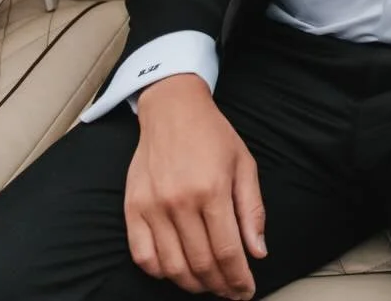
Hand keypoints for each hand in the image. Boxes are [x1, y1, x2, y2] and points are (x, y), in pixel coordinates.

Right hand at [126, 75, 265, 298]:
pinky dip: (160, 272)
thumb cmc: (213, 135)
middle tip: (230, 291)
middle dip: (219, 286)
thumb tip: (258, 252)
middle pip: (201, 264)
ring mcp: (153, 207)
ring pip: (172, 267)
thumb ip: (252, 210)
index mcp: (212, 189)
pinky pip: (143, 257)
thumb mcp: (244, 164)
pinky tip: (176, 270)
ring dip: (192, 284)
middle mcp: (180, 202)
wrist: (173, 109)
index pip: (227, 251)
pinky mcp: (133, 209)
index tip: (246, 291)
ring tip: (207, 285)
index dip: (238, 278)